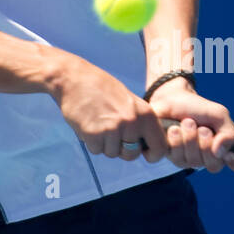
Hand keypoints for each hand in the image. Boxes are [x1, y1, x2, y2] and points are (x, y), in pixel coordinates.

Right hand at [51, 56, 168, 161]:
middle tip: (112, 134)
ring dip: (104, 144)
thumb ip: (140, 122)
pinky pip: (96, 150)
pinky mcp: (94, 134)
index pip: (159, 147)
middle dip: (122, 149)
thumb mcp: (130, 101)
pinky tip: (89, 125)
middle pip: (131, 154)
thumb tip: (146, 145)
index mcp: (145, 114)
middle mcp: (132, 122)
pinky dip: (92, 142)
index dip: (152, 154)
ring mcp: (113, 129)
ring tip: (98, 124)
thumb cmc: (102, 89)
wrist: (74, 79)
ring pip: (112, 153)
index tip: (143, 152)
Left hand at [148, 81, 233, 174]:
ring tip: (186, 122)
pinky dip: (176, 141)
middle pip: (214, 166)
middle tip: (201, 128)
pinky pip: (177, 159)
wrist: (173, 99)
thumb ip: (228, 133)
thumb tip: (221, 153)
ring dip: (190, 139)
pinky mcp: (173, 157)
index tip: (230, 155)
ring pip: (194, 162)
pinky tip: (173, 129)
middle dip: (206, 145)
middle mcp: (210, 158)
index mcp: (226, 147)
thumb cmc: (198, 108)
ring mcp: (191, 160)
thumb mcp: (219, 115)